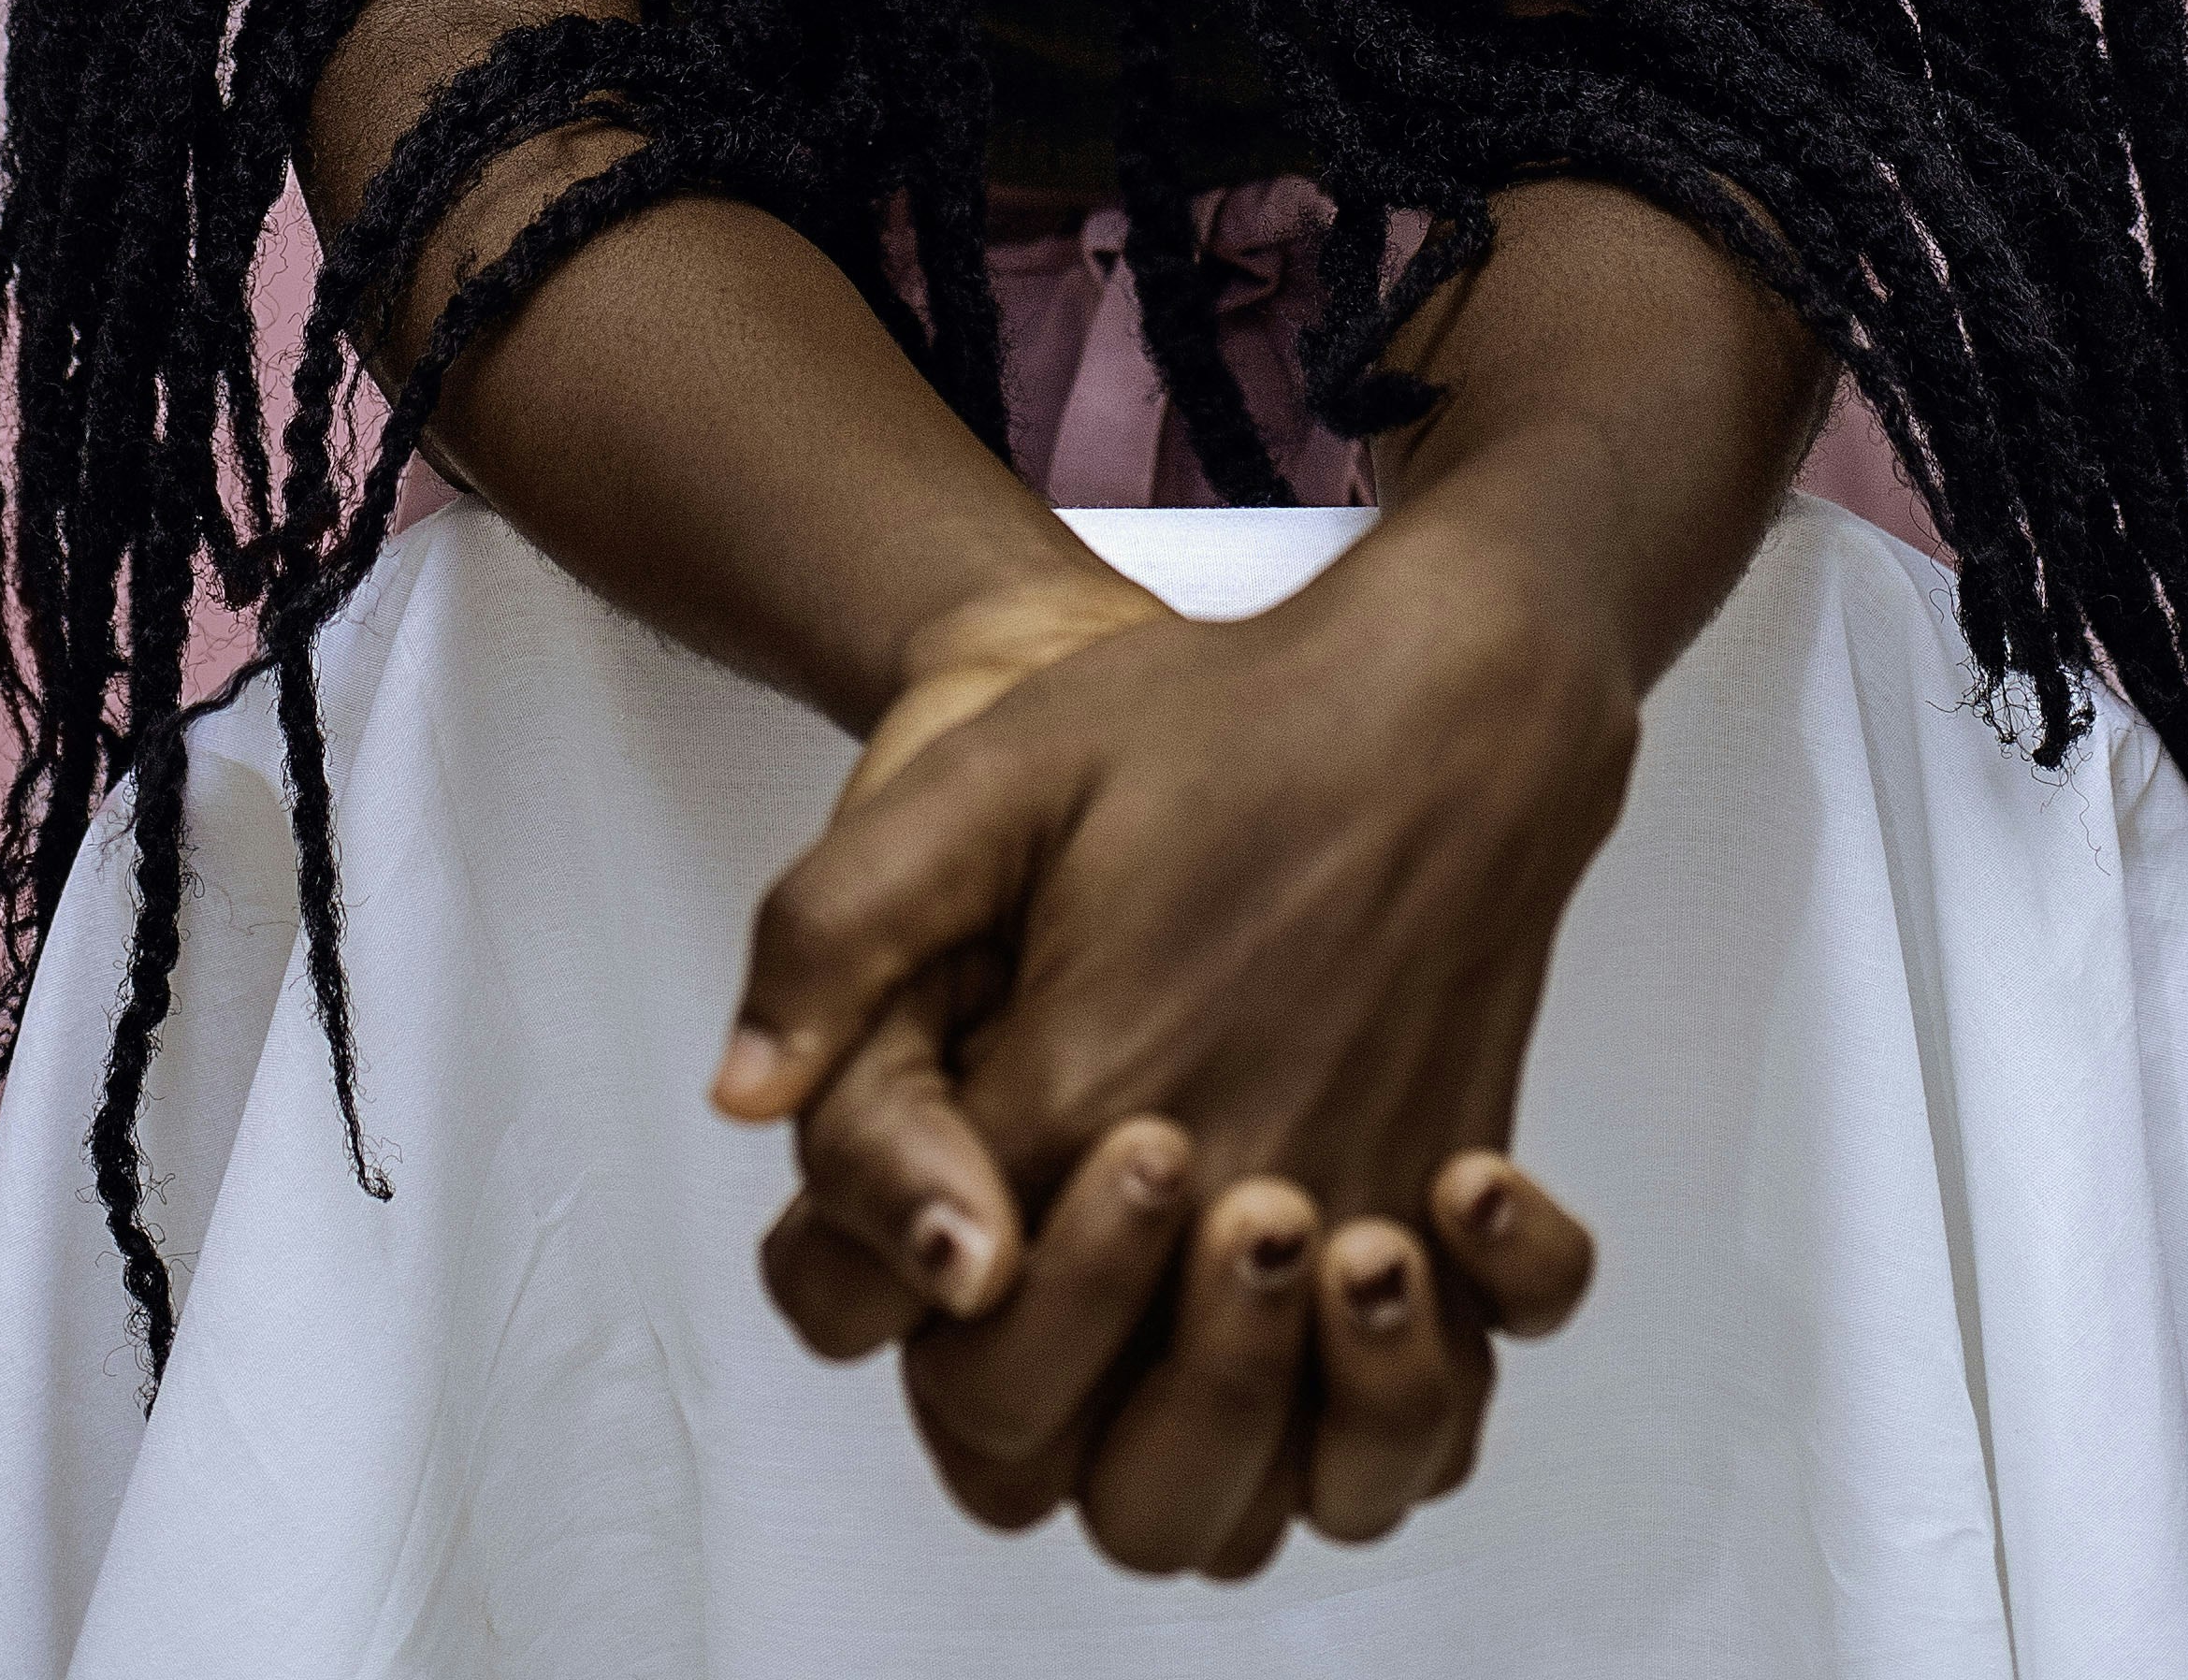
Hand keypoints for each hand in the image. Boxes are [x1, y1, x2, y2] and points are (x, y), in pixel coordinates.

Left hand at [714, 510, 1625, 1566]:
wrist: (1440, 698)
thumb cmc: (1220, 723)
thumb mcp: (988, 771)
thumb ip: (836, 926)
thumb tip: (743, 1096)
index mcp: (1091, 1092)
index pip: (946, 1328)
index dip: (906, 1291)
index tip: (948, 1194)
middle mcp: (1231, 1189)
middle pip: (1088, 1449)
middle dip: (1042, 1375)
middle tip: (1064, 1223)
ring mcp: (1355, 1215)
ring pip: (1270, 1490)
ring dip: (1215, 1445)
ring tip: (1181, 1308)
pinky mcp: (1444, 1214)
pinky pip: (1438, 1419)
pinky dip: (1396, 1417)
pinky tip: (1340, 1320)